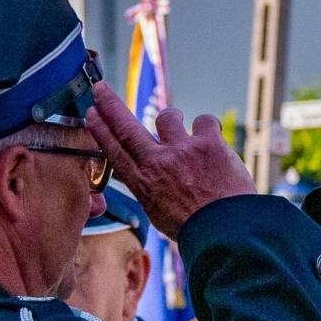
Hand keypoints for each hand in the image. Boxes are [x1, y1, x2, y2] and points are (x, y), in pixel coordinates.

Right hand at [85, 82, 254, 238]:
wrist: (229, 231)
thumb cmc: (198, 227)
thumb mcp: (161, 213)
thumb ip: (151, 188)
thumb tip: (145, 173)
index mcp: (144, 183)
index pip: (115, 151)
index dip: (101, 131)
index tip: (91, 114)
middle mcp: (158, 163)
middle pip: (126, 127)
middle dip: (110, 106)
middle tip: (101, 90)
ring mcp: (182, 150)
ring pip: (168, 117)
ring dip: (173, 120)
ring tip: (185, 136)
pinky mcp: (208, 142)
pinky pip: (204, 120)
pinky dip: (207, 127)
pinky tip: (213, 141)